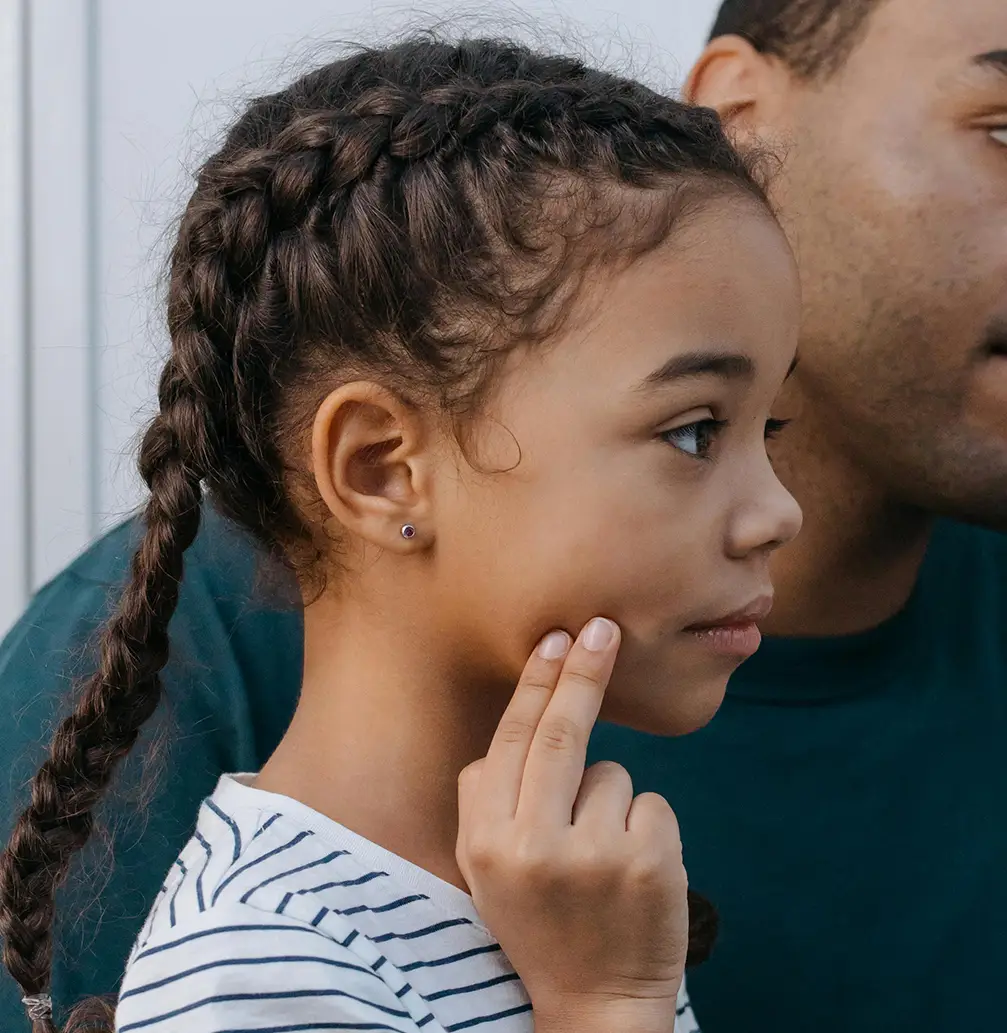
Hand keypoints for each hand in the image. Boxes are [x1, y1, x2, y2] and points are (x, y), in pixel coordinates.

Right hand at [456, 618, 687, 1032]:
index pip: (512, 742)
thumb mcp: (486, 870)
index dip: (535, 685)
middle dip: (583, 673)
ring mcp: (593, 855)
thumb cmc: (541, 919)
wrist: (597, 1004)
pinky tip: (634, 873)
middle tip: (603, 628)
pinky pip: (651, 804)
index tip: (555, 640)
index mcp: (485, 842)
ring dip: (612, 801)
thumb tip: (513, 725)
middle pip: (561, 734)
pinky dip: (647, 827)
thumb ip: (485, 801)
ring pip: (613, 774)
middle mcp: (532, 846)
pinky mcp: (648, 864)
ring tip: (602, 860)